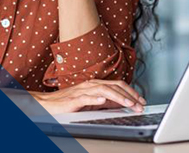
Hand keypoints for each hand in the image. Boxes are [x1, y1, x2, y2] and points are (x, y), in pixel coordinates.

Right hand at [30, 80, 145, 114]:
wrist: (47, 103)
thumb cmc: (67, 103)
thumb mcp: (91, 102)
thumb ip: (105, 101)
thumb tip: (121, 103)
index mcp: (95, 84)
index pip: (117, 85)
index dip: (131, 92)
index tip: (141, 100)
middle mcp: (90, 85)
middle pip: (114, 86)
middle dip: (129, 96)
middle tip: (140, 104)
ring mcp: (82, 91)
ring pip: (103, 90)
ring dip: (118, 97)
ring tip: (128, 103)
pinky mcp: (73, 99)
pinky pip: (86, 97)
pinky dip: (95, 98)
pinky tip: (104, 101)